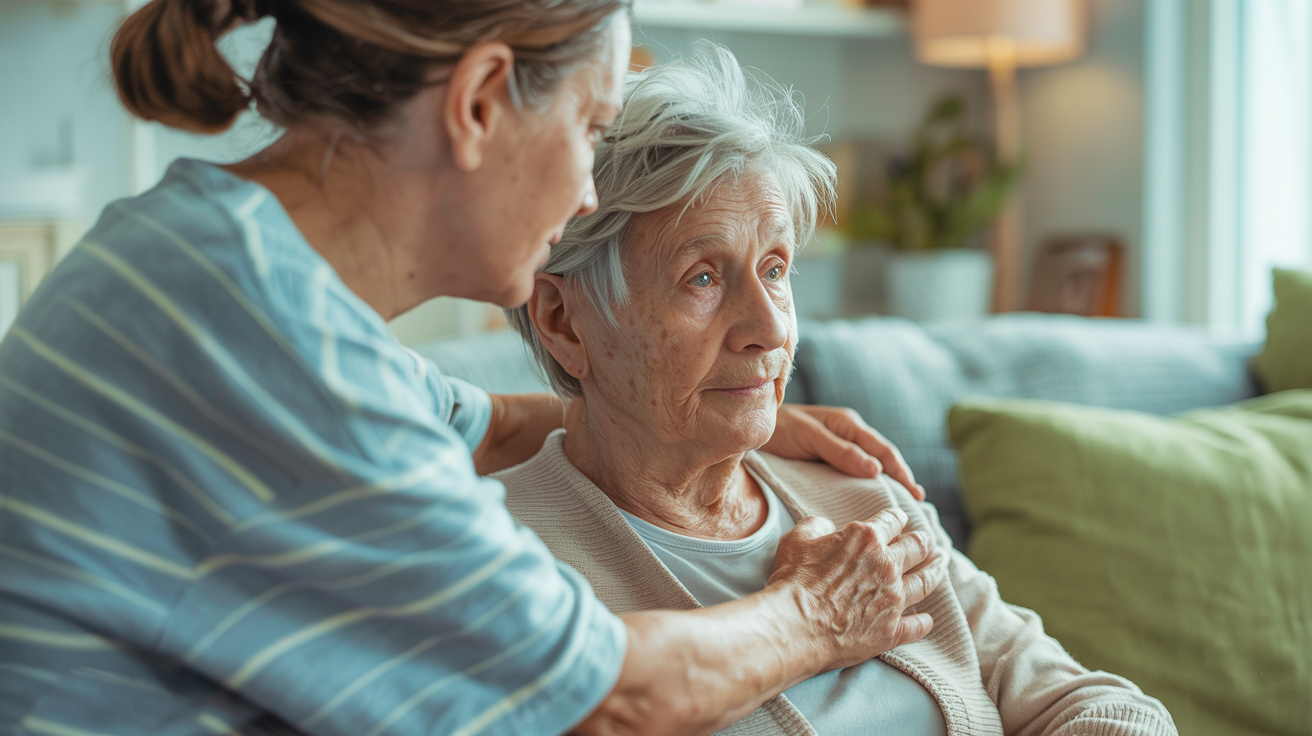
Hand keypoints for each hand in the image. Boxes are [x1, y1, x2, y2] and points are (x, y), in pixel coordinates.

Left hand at [765, 404, 924, 499]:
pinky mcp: (830, 461)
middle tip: (918, 508)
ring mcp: (841, 448)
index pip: (884, 451)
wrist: (754, 428)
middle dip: (902, 481)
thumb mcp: (808, 437)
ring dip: (888, 485)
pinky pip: (855, 474)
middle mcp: (850, 435)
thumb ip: (839, 451)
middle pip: (884, 460)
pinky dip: (868, 486)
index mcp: (849, 425)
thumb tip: (875, 470)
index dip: (902, 473)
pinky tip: (872, 503)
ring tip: (902, 510)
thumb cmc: (779, 428)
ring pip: (872, 468)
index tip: (915, 496)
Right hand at [767, 508, 945, 671]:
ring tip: (942, 564)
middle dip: (924, 542)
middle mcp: (887, 566)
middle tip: (928, 541)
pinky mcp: (892, 630)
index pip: (892, 520)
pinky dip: (924, 621)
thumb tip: (825, 525)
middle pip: (917, 547)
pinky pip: (918, 625)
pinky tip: (927, 619)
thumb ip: (815, 525)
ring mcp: (893, 599)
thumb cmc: (793, 581)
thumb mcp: (796, 539)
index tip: (899, 520)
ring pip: (926, 582)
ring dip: (936, 571)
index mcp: (866, 539)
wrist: (795, 626)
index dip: (897, 518)